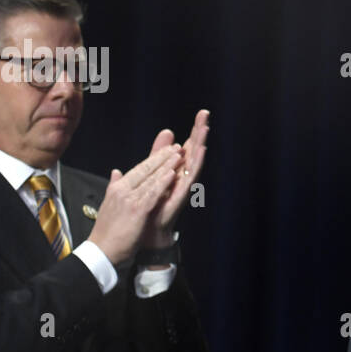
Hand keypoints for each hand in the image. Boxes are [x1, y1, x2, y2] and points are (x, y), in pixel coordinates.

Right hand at [85, 146, 182, 264]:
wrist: (102, 250)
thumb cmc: (107, 231)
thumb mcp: (110, 203)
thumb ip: (114, 186)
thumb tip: (116, 171)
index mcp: (117, 188)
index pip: (138, 169)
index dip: (154, 159)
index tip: (167, 150)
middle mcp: (122, 189)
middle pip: (145, 170)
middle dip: (162, 157)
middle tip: (177, 147)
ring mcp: (130, 199)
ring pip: (151, 178)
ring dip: (166, 166)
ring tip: (179, 155)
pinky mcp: (137, 210)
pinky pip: (153, 193)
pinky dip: (163, 182)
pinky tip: (173, 174)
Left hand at [139, 109, 209, 248]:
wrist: (145, 238)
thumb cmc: (148, 212)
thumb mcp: (149, 179)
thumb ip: (154, 160)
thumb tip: (158, 143)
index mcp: (174, 174)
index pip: (186, 148)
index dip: (193, 131)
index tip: (201, 113)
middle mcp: (181, 180)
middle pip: (193, 152)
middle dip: (199, 133)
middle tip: (205, 113)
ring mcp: (181, 189)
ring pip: (193, 163)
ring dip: (199, 145)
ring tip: (205, 127)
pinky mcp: (179, 199)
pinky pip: (188, 180)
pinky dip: (195, 165)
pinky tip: (200, 152)